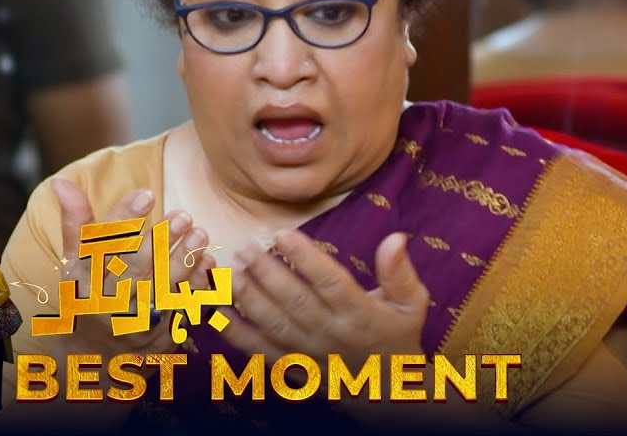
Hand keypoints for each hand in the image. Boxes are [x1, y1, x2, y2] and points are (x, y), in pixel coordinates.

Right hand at [52, 177, 214, 347]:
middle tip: (182, 215)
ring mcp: (133, 322)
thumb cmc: (86, 297)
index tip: (146, 194)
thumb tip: (62, 182)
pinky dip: (195, 285)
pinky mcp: (158, 336)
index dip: (123, 220)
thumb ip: (76, 224)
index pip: (100, 246)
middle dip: (159, 242)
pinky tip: (207, 261)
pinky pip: (180, 309)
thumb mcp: (75, 265)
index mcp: (83, 280)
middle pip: (133, 269)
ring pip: (160, 289)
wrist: (93, 359)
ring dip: (182, 261)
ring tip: (199, 233)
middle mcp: (106, 302)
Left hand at [220, 230, 428, 366]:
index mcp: (359, 314)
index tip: (282, 235)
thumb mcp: (411, 304)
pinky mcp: (290, 367)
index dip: (304, 258)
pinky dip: (233, 332)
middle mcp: (331, 334)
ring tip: (230, 270)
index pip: (329, 282)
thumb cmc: (397, 337)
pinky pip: (257, 350)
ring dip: (247, 297)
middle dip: (266, 273)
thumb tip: (396, 238)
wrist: (387, 392)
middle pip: (294, 301)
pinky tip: (216, 309)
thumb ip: (401, 272)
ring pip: (272, 324)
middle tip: (246, 246)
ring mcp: (307, 353)